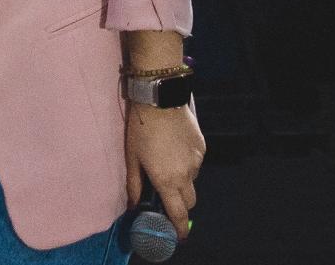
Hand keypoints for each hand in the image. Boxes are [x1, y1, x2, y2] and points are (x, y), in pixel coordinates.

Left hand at [125, 102, 203, 241]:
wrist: (160, 99)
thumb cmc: (141, 128)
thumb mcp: (132, 157)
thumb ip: (134, 184)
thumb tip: (133, 204)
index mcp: (167, 180)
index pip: (178, 213)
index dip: (179, 228)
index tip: (179, 235)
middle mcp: (186, 175)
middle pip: (189, 201)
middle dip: (180, 204)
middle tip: (167, 196)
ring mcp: (197, 160)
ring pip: (192, 180)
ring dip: (182, 180)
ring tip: (166, 162)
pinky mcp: (202, 147)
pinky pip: (197, 163)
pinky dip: (187, 163)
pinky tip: (174, 148)